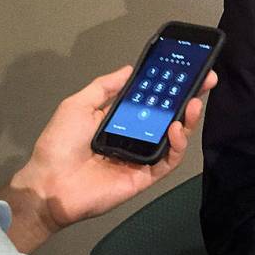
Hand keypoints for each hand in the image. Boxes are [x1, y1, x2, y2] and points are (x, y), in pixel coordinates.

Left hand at [0, 65, 217, 252]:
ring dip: (187, 120)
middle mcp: (135, 136)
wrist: (48, 185)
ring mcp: (141, 157)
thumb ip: (105, 87)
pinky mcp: (144, 177)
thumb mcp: (78, 105)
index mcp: (120, 119)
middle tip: (206, 80)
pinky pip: (167, 161)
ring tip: (193, 103)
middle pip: (168, 116)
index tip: (186, 69)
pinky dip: (177, 145)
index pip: (151, 100)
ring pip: (174, 138)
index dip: (169, 85)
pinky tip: (176, 128)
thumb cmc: (59, 145)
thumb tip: (129, 69)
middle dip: (188, 97)